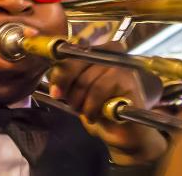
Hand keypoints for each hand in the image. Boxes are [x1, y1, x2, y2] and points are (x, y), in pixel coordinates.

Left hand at [46, 40, 166, 165]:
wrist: (126, 131)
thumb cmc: (101, 108)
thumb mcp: (78, 90)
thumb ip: (67, 78)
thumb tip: (54, 77)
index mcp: (97, 49)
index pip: (70, 53)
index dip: (60, 74)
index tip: (56, 92)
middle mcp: (111, 50)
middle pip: (76, 63)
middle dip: (69, 89)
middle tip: (73, 105)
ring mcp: (121, 63)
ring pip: (85, 81)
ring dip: (80, 102)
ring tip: (87, 112)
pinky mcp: (127, 79)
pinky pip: (97, 91)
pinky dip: (92, 108)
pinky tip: (96, 115)